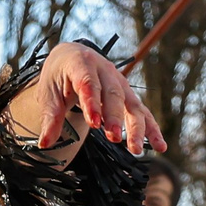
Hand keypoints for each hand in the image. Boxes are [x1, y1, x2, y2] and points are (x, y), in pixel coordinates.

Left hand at [32, 42, 164, 155]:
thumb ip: (50, 118)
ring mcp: (119, 82)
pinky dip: (151, 128)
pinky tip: (160, 146)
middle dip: (114, 116)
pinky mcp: (127, 95)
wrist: (72, 57)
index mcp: (80, 63)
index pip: (88, 82)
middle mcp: (104, 70)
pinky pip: (142, 111)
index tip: (94, 123)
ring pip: (131, 103)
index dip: (92, 102)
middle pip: (113, 93)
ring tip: (135, 149)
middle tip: (112, 137)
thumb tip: (44, 144)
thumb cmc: (59, 76)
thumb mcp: (49, 93)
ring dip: (135, 126)